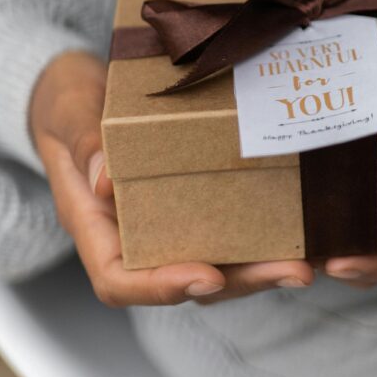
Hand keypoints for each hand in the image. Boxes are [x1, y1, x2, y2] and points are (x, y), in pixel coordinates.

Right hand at [29, 51, 314, 306]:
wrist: (79, 89)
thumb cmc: (68, 102)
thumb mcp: (71, 112)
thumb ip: (84, 143)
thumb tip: (104, 180)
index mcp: (95, 225)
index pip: (120, 279)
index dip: (162, 287)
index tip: (208, 276)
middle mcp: (132, 234)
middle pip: (183, 279)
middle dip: (240, 282)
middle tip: (294, 272)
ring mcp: (165, 222)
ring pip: (213, 260)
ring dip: (260, 266)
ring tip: (307, 263)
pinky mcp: (193, 201)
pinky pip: (224, 227)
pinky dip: (260, 233)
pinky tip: (301, 228)